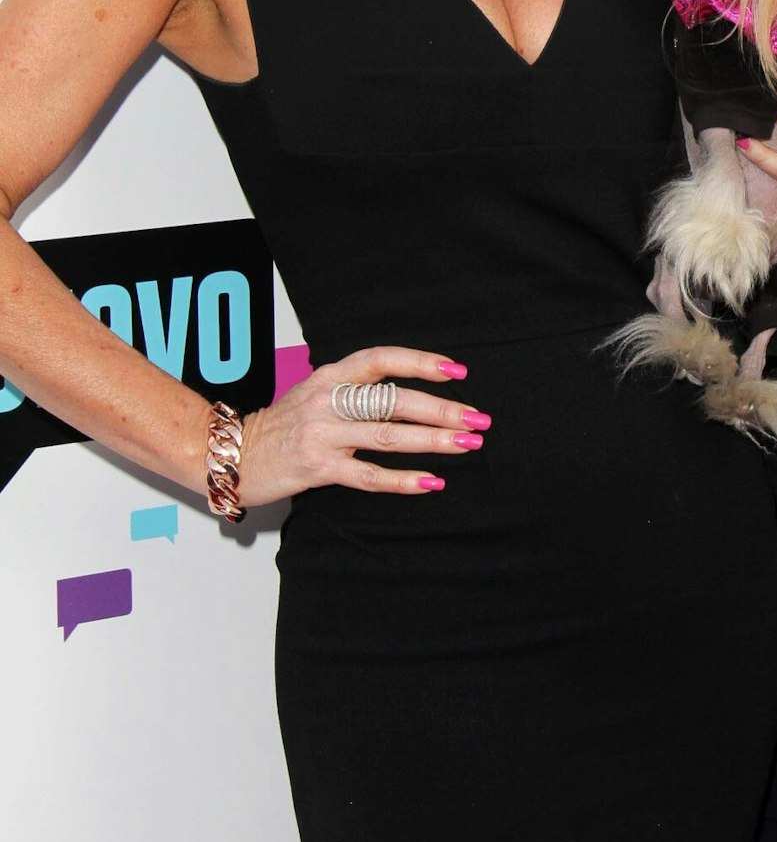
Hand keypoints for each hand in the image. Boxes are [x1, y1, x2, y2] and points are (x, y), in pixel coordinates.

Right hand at [236, 346, 491, 504]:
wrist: (234, 455)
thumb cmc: (283, 425)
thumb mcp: (317, 392)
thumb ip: (356, 389)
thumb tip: (412, 392)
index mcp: (331, 375)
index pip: (382, 360)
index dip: (420, 362)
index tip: (456, 370)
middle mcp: (328, 400)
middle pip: (395, 399)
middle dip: (442, 409)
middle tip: (477, 418)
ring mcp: (323, 434)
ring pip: (388, 436)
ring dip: (434, 440)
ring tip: (467, 444)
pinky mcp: (317, 468)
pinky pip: (369, 475)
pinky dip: (403, 480)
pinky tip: (431, 482)